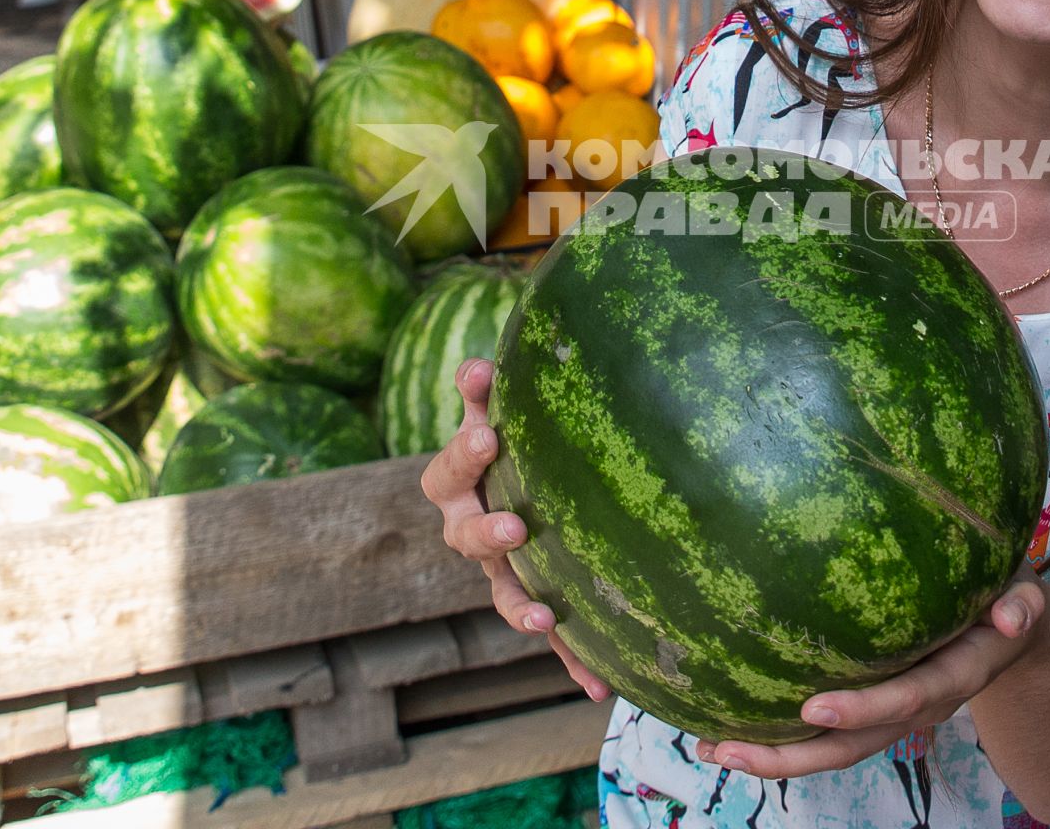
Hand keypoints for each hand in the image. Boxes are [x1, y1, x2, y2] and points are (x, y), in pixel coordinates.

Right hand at [418, 357, 610, 701]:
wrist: (533, 481)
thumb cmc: (520, 435)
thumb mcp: (505, 411)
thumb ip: (490, 391)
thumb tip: (479, 364)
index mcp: (462, 483)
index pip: (448, 472)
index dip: (464, 455)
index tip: (488, 436)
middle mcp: (474, 531)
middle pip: (465, 539)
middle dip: (487, 534)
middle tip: (513, 527)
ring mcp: (505, 570)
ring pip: (504, 594)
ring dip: (520, 608)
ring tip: (543, 618)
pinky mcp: (539, 601)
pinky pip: (554, 637)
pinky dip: (574, 660)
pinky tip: (601, 686)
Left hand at [693, 569, 1049, 778]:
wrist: (1017, 635)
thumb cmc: (1011, 598)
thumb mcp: (1025, 595)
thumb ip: (1020, 606)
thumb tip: (1013, 616)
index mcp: (956, 675)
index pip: (906, 697)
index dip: (863, 708)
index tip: (812, 707)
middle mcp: (918, 705)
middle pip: (855, 744)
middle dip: (794, 754)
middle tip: (731, 747)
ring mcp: (893, 713)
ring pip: (833, 748)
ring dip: (775, 755)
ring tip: (712, 747)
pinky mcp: (873, 707)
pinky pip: (827, 731)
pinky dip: (780, 735)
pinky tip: (727, 726)